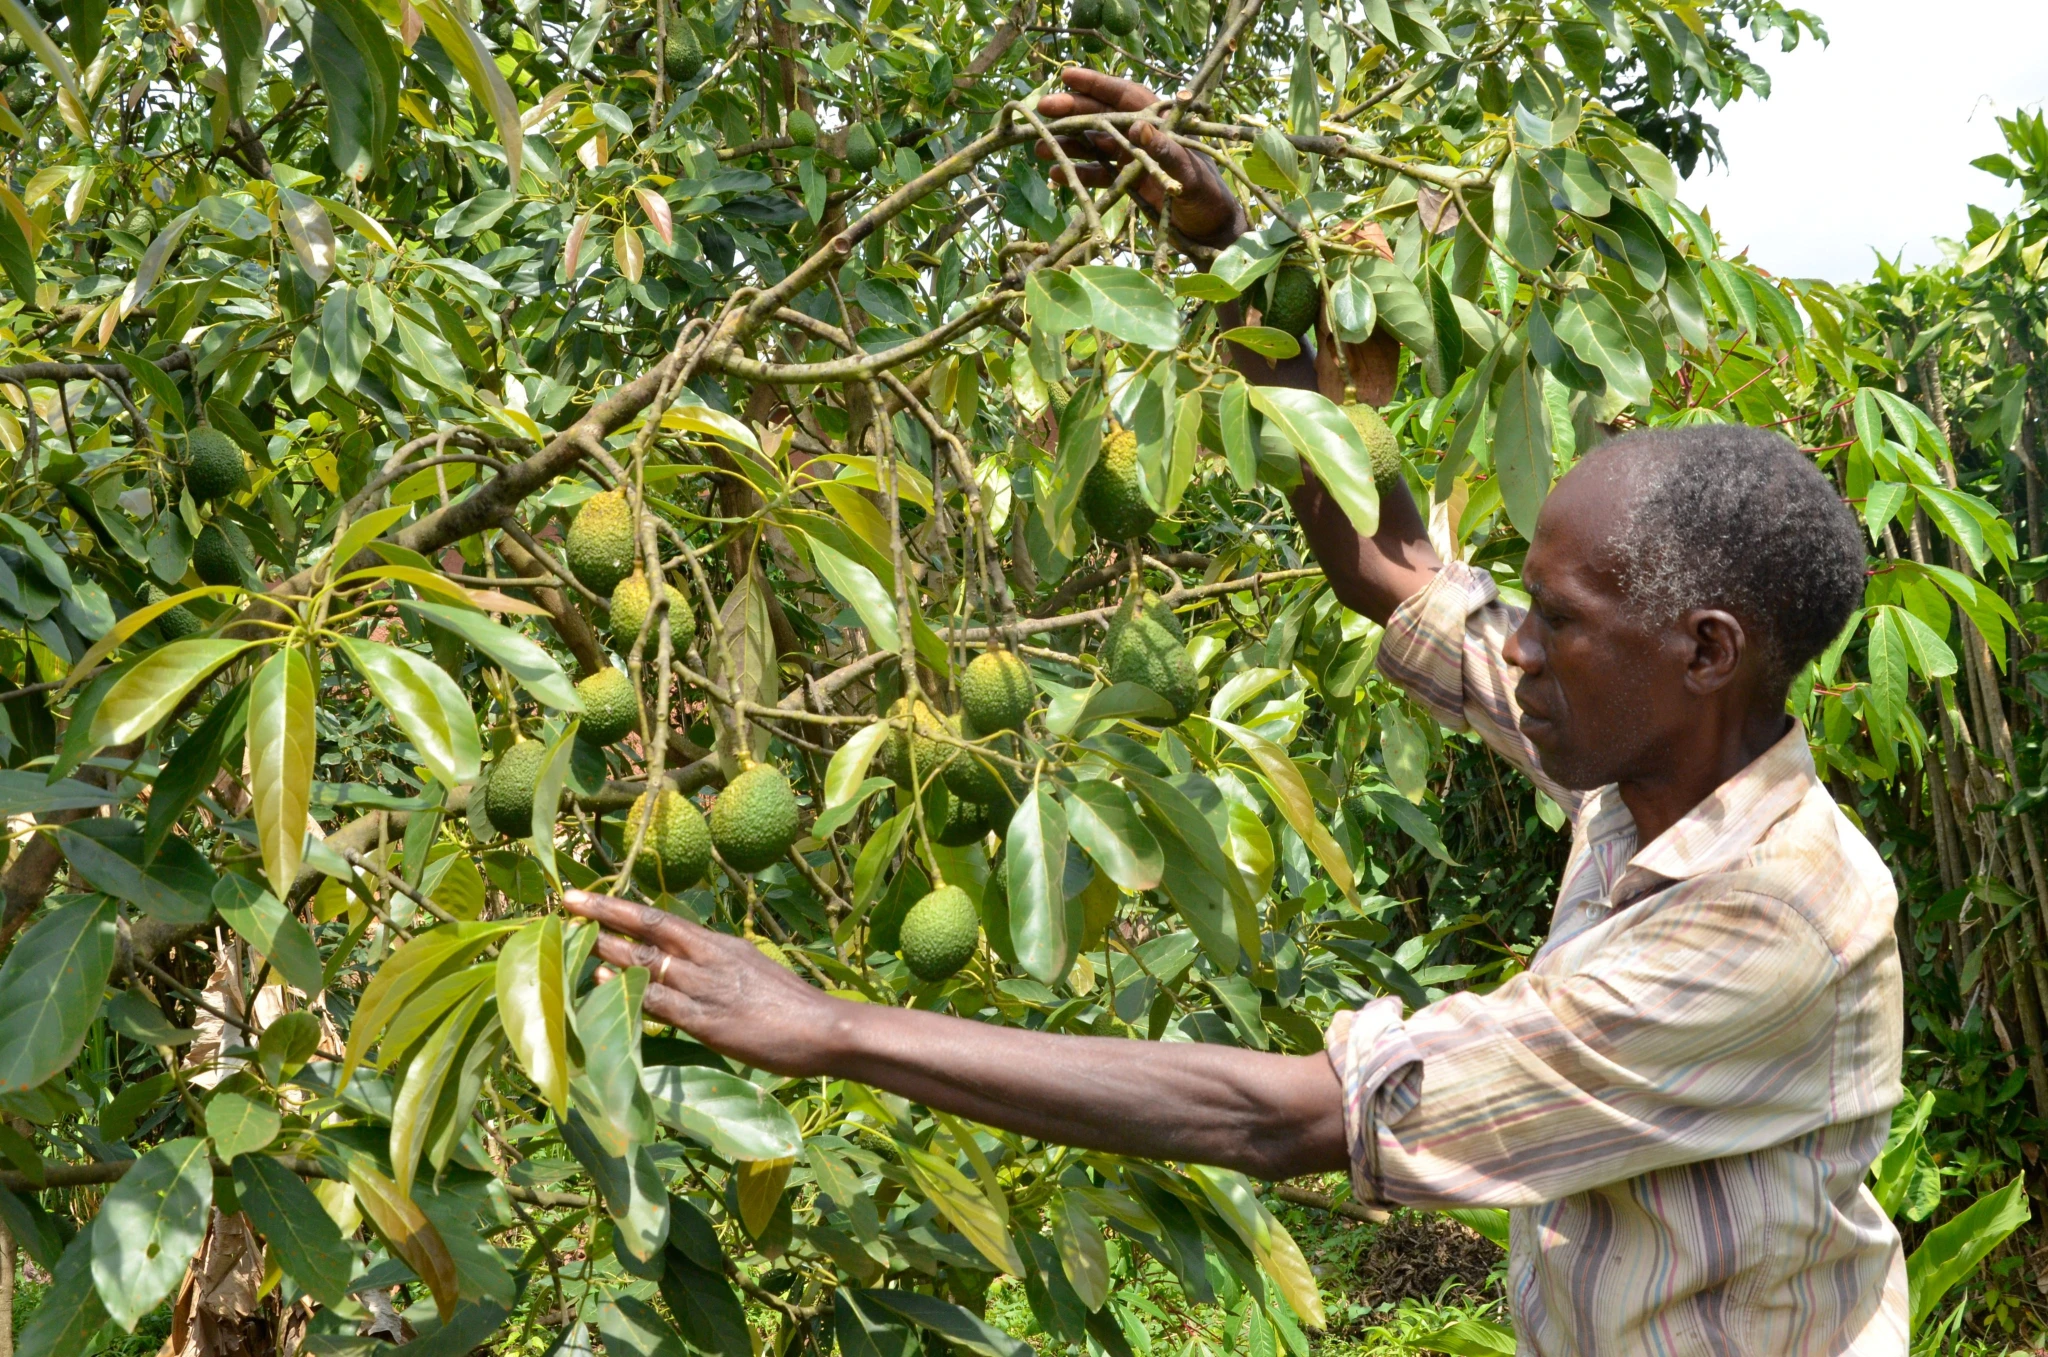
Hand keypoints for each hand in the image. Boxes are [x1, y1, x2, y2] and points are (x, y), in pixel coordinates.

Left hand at [562, 889, 845, 1077]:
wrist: (825, 1026)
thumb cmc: (791, 1004)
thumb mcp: (751, 970)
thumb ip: (716, 965)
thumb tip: (683, 965)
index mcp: (718, 944)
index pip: (658, 918)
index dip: (617, 907)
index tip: (582, 896)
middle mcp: (707, 959)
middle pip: (646, 932)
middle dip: (601, 919)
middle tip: (564, 906)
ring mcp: (705, 989)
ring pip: (647, 963)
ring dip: (608, 952)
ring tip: (572, 942)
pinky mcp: (707, 1022)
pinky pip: (660, 1003)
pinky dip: (631, 991)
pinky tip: (607, 984)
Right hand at [1036, 67, 1246, 248]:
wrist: (1209, 228)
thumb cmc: (1206, 195)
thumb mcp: (1188, 172)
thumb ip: (1164, 150)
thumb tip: (1137, 128)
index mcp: (1160, 122)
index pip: (1123, 94)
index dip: (1095, 83)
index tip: (1066, 75)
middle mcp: (1142, 135)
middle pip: (1101, 116)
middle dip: (1071, 111)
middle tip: (1041, 109)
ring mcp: (1131, 157)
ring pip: (1093, 143)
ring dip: (1067, 143)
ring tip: (1037, 146)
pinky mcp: (1125, 180)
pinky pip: (1096, 172)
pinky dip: (1077, 172)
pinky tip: (1054, 173)